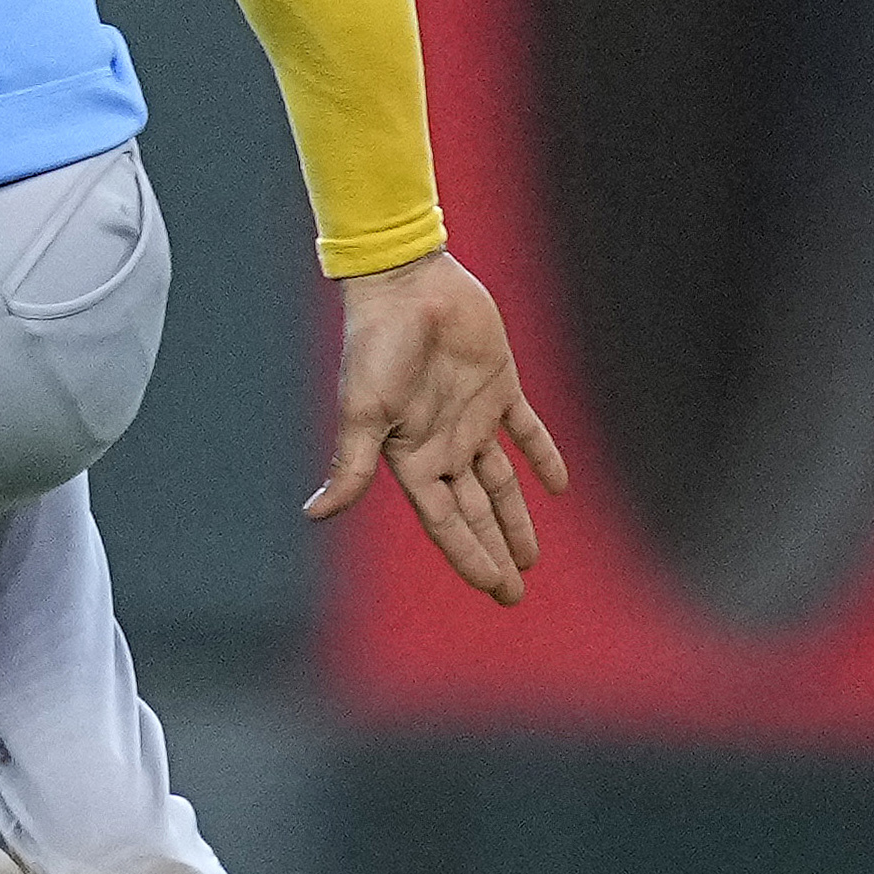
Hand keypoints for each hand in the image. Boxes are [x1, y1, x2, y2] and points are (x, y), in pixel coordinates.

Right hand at [309, 250, 571, 605]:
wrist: (406, 281)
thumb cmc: (376, 345)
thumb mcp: (363, 411)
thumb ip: (352, 467)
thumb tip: (314, 515)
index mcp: (412, 456)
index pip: (445, 521)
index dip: (469, 555)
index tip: (494, 587)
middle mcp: (443, 442)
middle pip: (475, 511)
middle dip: (493, 550)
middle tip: (515, 592)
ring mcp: (472, 415)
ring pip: (500, 481)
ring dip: (516, 518)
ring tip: (532, 557)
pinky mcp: (499, 384)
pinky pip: (526, 429)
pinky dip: (543, 456)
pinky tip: (559, 485)